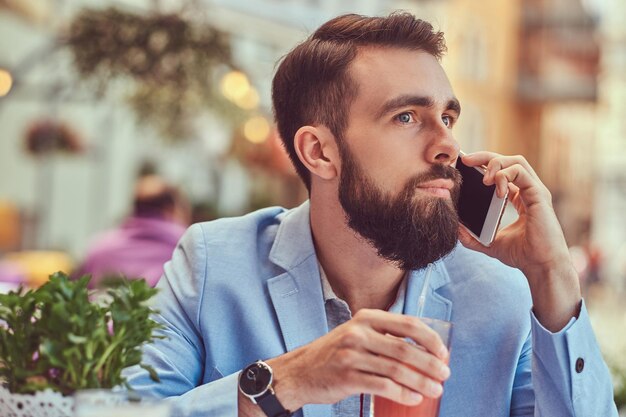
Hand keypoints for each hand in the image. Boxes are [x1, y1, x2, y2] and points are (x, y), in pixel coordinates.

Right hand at [264, 309, 449, 411]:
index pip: (408, 324)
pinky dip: (403, 394)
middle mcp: (358, 333)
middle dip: (431, 364)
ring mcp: (351, 355)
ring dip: (422, 382)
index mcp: (365, 318)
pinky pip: (383, 387)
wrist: (299, 372)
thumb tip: (423, 350)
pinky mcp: (347, 378)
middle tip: (444, 375)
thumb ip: (383, 336)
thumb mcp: (356, 334)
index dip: (430, 339)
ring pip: (397, 370)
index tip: (443, 353)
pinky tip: (414, 399)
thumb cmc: (334, 354)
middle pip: (406, 348)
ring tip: (436, 390)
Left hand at [458, 152, 580, 330]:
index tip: (464, 166)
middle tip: (466, 160)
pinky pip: (522, 173)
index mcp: (519, 198)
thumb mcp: (490, 244)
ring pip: (516, 161)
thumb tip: (454, 229)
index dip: (484, 165)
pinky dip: (505, 175)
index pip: (502, 172)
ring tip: (482, 178)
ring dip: (495, 164)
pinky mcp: (539, 196)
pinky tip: (495, 188)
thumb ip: (472, 237)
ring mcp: (535, 191)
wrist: (541, 267)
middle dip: (486, 157)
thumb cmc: (522, 255)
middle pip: (508, 161)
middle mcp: (528, 191)